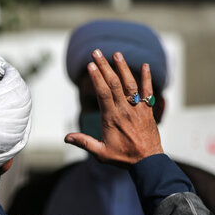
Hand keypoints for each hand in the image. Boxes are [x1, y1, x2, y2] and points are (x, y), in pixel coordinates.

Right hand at [65, 49, 163, 167]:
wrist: (148, 161)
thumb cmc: (123, 158)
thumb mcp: (101, 153)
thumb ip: (84, 143)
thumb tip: (66, 138)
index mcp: (111, 118)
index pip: (103, 93)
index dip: (97, 78)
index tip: (91, 65)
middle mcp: (125, 110)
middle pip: (114, 84)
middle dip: (104, 66)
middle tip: (97, 52)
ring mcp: (137, 109)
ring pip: (130, 84)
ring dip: (123, 68)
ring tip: (116, 54)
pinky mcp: (148, 110)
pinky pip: (148, 92)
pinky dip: (147, 78)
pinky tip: (145, 66)